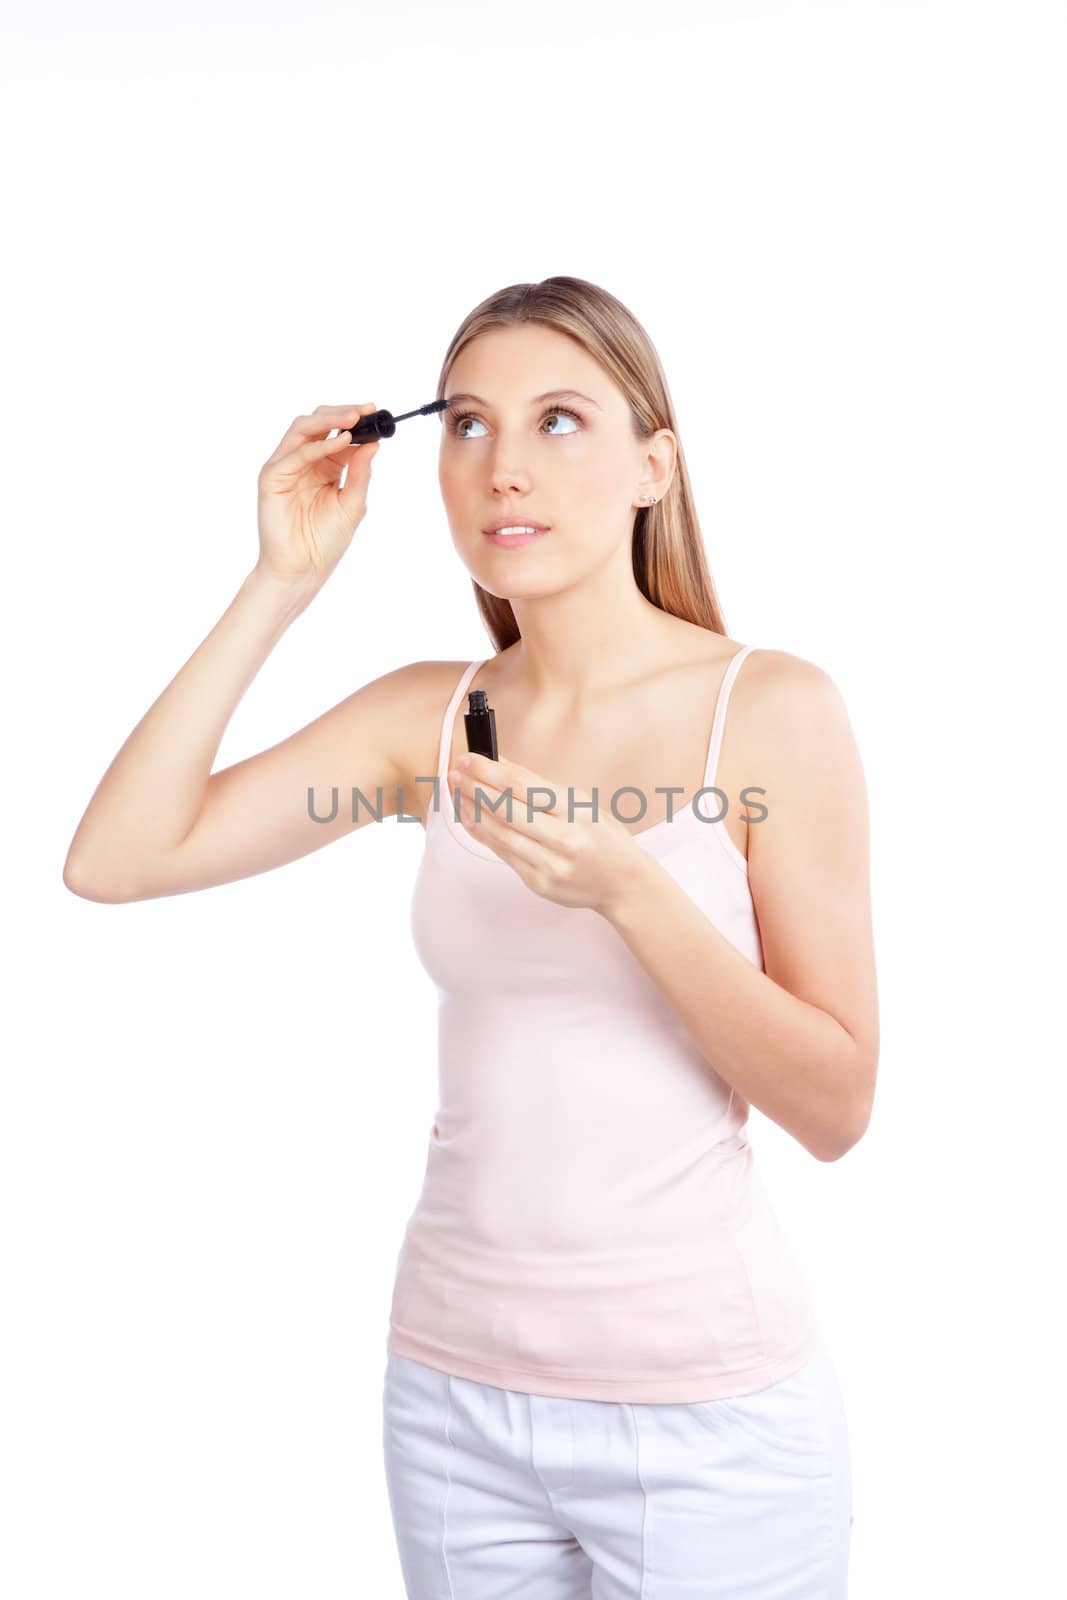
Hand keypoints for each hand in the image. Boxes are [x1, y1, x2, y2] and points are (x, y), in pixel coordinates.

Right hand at [256, 402, 381, 584]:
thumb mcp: (353, 504)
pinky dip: (319, 446)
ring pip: (304, 429)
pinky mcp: (272, 477)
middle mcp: (304, 461)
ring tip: (354, 418)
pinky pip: (297, 453)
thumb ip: (361, 473)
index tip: (376, 411)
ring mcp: (286, 467)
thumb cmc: (325, 541)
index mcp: (325, 466)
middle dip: (343, 413)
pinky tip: (341, 442)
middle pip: (319, 423)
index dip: (356, 421)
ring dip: (330, 420)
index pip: (338, 433)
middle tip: (366, 409)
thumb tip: (373, 444)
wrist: (303, 569)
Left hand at [446, 751, 651, 916]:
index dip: (489, 770)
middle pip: (505, 808)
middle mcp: (562, 838)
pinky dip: (484, 835)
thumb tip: (502, 766)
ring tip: (458, 795)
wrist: (624, 883)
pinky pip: (503, 855)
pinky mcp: (539, 882)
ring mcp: (549, 863)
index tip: (470, 759)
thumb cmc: (605, 838)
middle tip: (456, 774)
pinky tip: (471, 820)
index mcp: (574, 811)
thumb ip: (541, 788)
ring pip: (499, 833)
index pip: (521, 785)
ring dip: (473, 810)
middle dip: (475, 787)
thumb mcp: (582, 803)